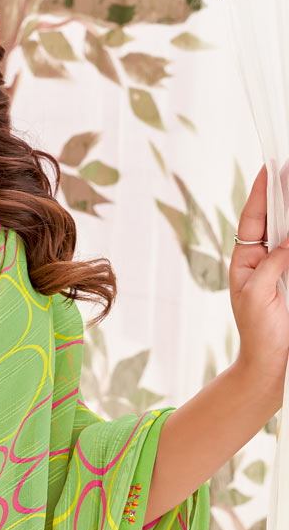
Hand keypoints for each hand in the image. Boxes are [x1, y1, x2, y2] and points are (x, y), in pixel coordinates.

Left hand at [229, 162, 288, 400]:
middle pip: (273, 221)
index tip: (267, 169)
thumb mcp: (259, 294)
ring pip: (287, 235)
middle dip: (281, 196)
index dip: (260, 194)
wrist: (270, 360)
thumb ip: (273, 263)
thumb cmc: (257, 330)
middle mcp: (261, 260)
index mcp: (245, 261)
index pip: (252, 220)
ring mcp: (279, 269)